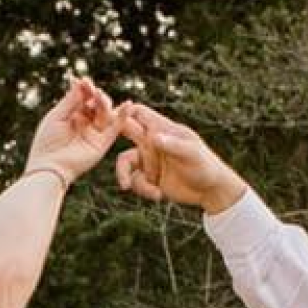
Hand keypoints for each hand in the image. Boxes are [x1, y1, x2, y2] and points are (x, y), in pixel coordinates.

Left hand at [24, 77, 118, 185]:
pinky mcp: (102, 144)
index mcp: (71, 116)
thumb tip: (80, 81)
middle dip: (94, 94)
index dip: (84, 88)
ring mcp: (94, 134)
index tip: (82, 80)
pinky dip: (122, 116)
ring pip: (105, 113)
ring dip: (104, 102)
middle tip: (91, 89)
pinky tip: (128, 104)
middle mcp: (84, 124)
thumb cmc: (47, 142)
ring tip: (99, 96)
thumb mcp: (56, 116)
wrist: (49, 167)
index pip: (82, 98)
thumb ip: (70, 100)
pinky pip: (115, 128)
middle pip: (95, 104)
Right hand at [114, 103, 245, 214]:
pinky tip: (158, 196)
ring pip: (124, 162)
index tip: (110, 117)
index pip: (138, 113)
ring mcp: (149, 160)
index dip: (123, 111)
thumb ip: (172, 145)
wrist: (210, 191)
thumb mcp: (191, 154)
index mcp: (162, 129)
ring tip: (138, 188)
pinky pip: (134, 181)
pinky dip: (142, 190)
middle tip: (97, 139)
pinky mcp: (148, 178)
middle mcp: (151, 142)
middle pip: (124, 132)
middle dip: (111, 135)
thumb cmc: (205, 166)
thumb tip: (152, 136)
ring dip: (126, 176)